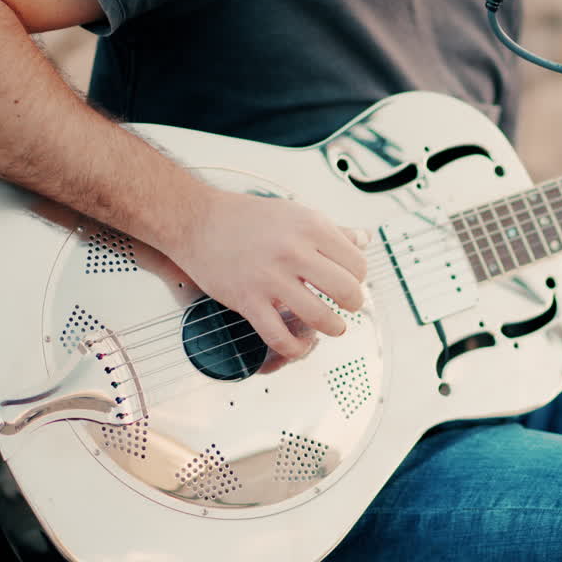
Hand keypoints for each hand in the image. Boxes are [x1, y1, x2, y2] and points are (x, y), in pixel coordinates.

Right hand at [167, 189, 369, 364]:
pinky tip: (302, 344)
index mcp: (311, 227)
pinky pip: (280, 337)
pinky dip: (297, 349)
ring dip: (334, 328)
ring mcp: (271, 279)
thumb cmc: (247, 217)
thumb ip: (334, 230)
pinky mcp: (248, 301)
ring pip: (320, 318)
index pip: (357, 263)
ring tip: (333, 326)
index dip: (359, 277)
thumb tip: (364, 239)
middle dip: (354, 304)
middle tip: (348, 305)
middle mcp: (294, 252)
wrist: (197, 220)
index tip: (352, 280)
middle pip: (347, 291)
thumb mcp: (297, 213)